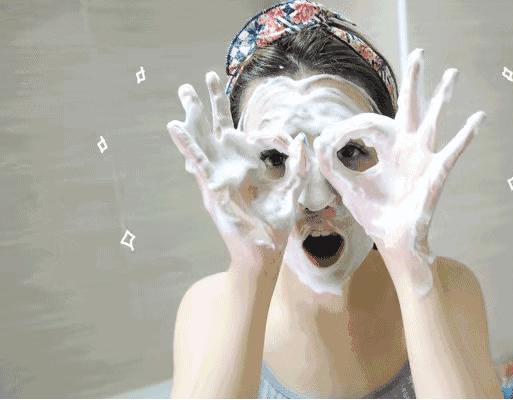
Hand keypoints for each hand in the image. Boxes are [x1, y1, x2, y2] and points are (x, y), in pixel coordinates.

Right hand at [166, 72, 307, 276]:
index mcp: (244, 166)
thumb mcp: (290, 190)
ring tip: (185, 91)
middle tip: (205, 78)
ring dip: (194, 115)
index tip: (249, 108)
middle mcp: (227, 168)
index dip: (240, 118)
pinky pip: (197, 163)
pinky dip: (186, 144)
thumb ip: (297, 166)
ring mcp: (217, 177)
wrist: (263, 252)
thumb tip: (299, 140)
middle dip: (210, 103)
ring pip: (203, 140)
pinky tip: (175, 126)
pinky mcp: (211, 189)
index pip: (238, 132)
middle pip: (216, 129)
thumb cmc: (275, 225)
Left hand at [314, 49, 484, 293]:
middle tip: (419, 53)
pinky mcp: (434, 176)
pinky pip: (451, 154)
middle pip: (411, 108)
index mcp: (388, 149)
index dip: (348, 127)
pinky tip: (477, 120)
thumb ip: (332, 166)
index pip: (371, 123)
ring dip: (442, 99)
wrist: (392, 241)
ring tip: (452, 74)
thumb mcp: (348, 188)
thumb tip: (317, 142)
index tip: (328, 139)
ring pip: (433, 123)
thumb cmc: (375, 214)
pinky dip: (464, 138)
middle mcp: (407, 149)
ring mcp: (423, 160)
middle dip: (414, 82)